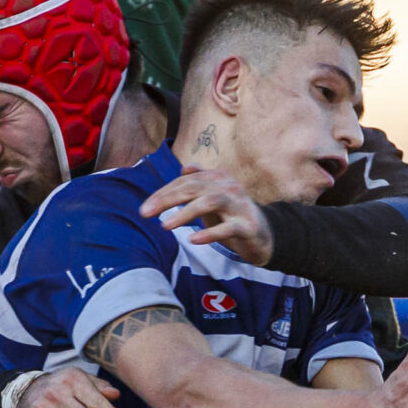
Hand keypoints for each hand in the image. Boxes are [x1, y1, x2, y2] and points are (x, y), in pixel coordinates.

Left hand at [141, 169, 272, 266]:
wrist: (263, 235)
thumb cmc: (232, 215)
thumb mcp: (213, 197)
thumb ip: (198, 183)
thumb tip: (184, 168)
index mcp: (218, 178)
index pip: (185, 182)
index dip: (163, 193)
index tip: (144, 208)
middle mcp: (229, 187)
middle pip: (194, 188)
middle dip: (167, 200)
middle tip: (146, 214)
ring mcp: (239, 205)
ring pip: (209, 202)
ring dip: (184, 214)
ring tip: (165, 226)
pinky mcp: (247, 226)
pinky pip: (228, 228)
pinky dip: (209, 233)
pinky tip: (192, 239)